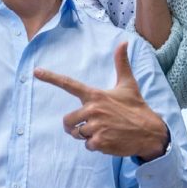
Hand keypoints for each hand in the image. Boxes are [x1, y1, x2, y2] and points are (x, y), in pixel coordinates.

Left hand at [33, 42, 169, 161]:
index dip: (51, 77)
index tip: (36, 71)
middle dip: (75, 126)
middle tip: (91, 124)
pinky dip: (96, 145)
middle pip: (68, 121)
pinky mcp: (100, 142)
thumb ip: (121, 63)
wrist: (150, 132)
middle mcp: (93, 109)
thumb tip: (124, 42)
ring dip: (87, 136)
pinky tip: (109, 140)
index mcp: (95, 95)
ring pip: (77, 134)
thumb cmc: (136, 107)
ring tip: (104, 131)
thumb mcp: (128, 84)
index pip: (69, 84)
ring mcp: (96, 126)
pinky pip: (87, 145)